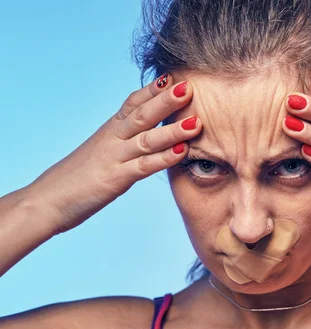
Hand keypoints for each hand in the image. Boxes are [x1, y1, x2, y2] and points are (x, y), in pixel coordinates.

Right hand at [26, 75, 200, 234]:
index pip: (133, 103)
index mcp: (109, 130)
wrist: (46, 201)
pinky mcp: (114, 179)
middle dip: (167, 100)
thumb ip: (123, 142)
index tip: (175, 76)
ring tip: (197, 121)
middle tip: (190, 86)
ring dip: (173, 130)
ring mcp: (113, 158)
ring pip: (146, 139)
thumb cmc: (76, 178)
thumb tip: (146, 135)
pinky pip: (143, 166)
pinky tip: (182, 152)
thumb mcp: (102, 153)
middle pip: (142, 115)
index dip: (153, 89)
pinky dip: (163, 158)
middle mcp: (112, 139)